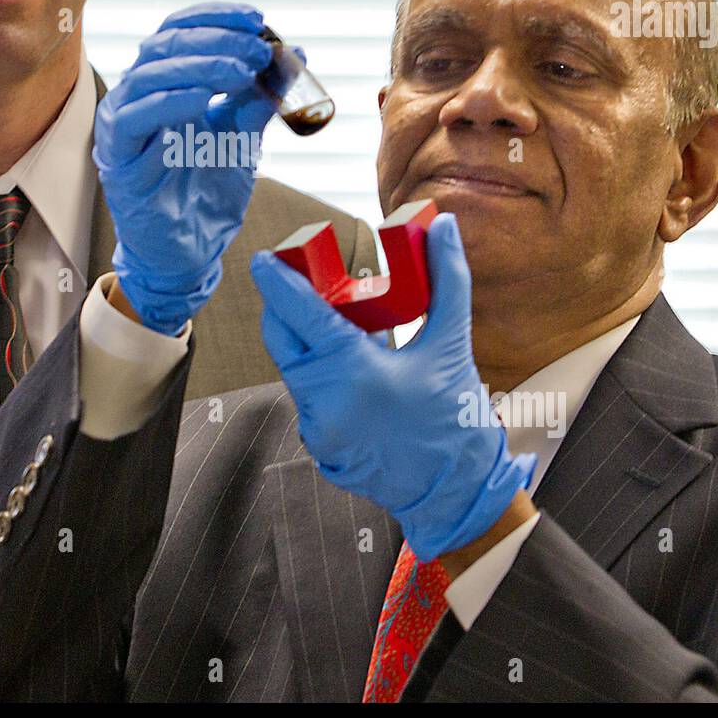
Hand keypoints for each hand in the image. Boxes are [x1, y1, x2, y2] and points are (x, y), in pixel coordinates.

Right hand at [93, 2, 278, 334]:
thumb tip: (296, 53)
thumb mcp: (244, 135)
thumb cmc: (208, 190)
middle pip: (164, 45)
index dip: (215, 17)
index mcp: (164, 84)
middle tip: (257, 48)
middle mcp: (137, 97)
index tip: (257, 18)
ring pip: (147, 77)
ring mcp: (123, 128)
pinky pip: (135, 122)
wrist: (191, 251)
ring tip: (240, 71)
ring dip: (197, 66)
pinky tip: (204, 100)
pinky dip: (169, 103)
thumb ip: (262, 96)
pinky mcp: (120, 161)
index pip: (179, 30)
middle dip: (214, 39)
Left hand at [249, 212, 535, 560]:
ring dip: (306, 343)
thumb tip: (442, 226)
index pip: (300, 313)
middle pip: (280, 339)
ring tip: (339, 325)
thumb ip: (448, 280)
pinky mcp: (318, 444)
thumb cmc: (455, 418)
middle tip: (300, 284)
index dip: (277, 281)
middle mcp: (325, 399)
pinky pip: (307, 397)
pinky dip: (319, 376)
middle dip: (283, 308)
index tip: (262, 260)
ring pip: (293, 368)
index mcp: (353, 369)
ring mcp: (317, 425)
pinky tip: (349, 369)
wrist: (456, 491)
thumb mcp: (451, 344)